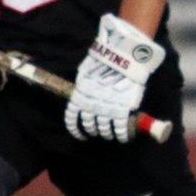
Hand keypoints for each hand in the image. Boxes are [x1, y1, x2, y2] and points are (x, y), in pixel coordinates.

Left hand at [65, 13, 165, 142]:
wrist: (123, 58)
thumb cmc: (104, 61)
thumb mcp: (86, 73)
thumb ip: (84, 86)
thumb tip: (84, 93)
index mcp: (80, 96)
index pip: (72, 118)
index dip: (75, 129)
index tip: (80, 135)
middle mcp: (91, 105)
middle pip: (90, 125)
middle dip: (94, 130)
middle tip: (99, 131)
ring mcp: (107, 109)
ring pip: (104, 128)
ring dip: (107, 134)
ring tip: (111, 135)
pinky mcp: (122, 111)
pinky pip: (120, 128)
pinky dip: (122, 135)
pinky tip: (123, 137)